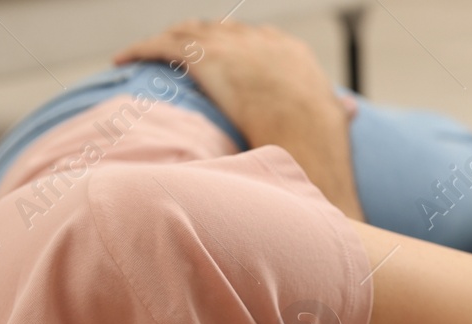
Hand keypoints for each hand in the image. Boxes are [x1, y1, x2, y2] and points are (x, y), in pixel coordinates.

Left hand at [114, 21, 345, 148]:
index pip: (252, 39)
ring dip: (162, 45)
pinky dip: (140, 51)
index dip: (231, 49)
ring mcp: (231, 46)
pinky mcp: (205, 58)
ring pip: (185, 34)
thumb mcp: (336, 119)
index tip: (218, 60)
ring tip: (142, 56)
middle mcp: (259, 41)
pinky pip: (162, 47)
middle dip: (193, 42)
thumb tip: (349, 110)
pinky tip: (123, 60)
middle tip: (173, 57)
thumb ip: (337, 110)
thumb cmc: (324, 145)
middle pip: (215, 31)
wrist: (309, 141)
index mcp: (289, 52)